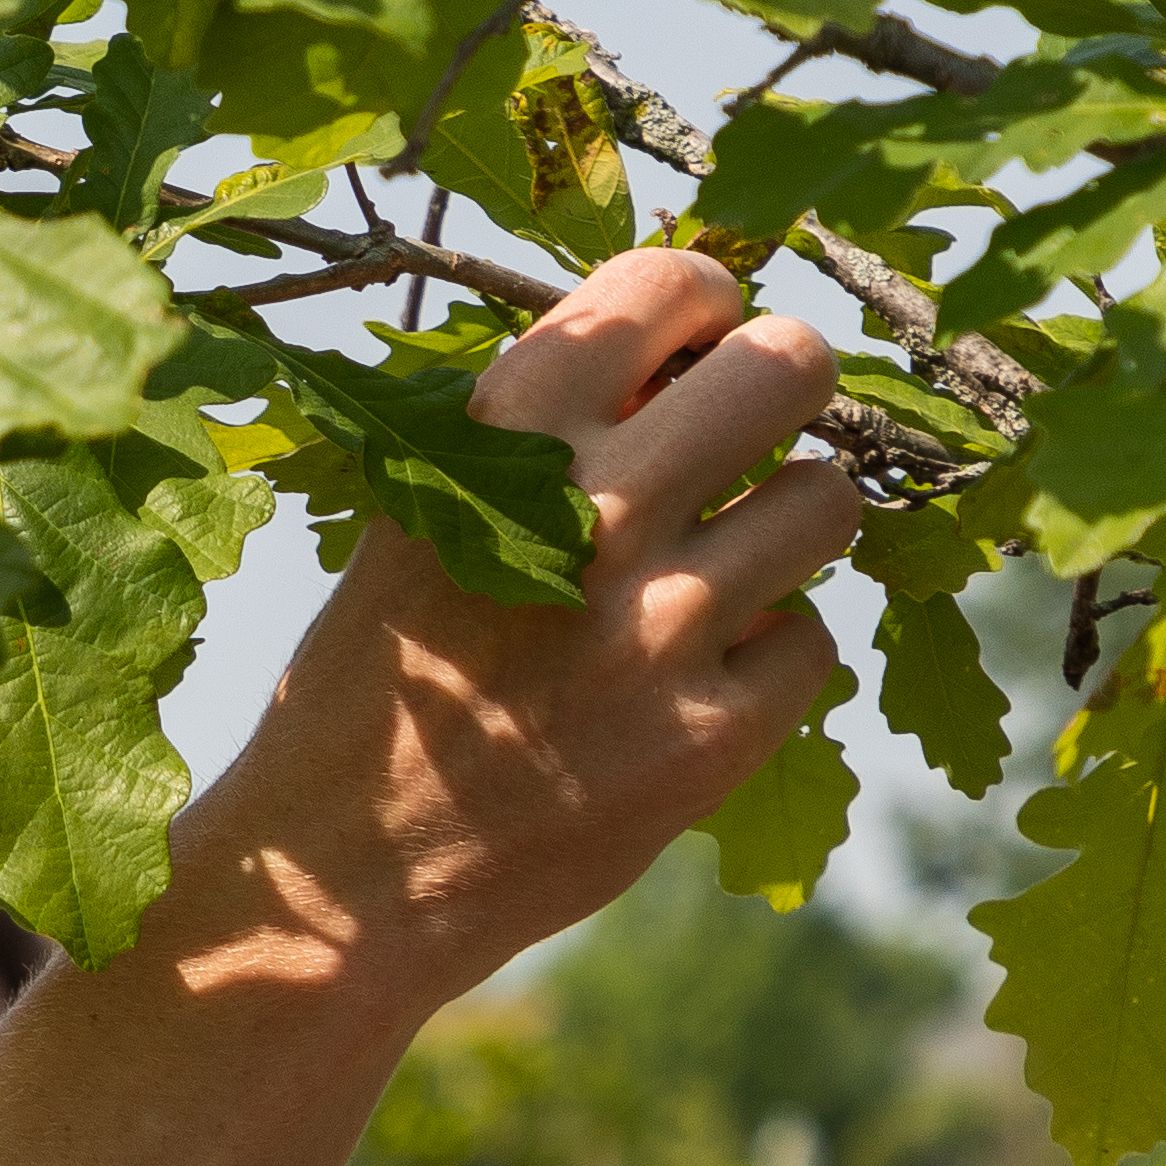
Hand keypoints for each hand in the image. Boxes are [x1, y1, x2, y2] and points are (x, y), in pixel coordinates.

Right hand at [173, 247, 862, 1005]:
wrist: (337, 880)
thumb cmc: (376, 684)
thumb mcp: (422, 518)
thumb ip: (543, 434)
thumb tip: (695, 354)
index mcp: (500, 435)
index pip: (669, 286)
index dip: (704, 308)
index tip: (695, 351)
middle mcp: (589, 512)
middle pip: (790, 365)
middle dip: (783, 389)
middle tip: (749, 439)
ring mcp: (659, 630)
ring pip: (827, 501)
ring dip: (785, 526)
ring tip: (722, 572)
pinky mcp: (710, 738)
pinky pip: (812, 641)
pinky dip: (764, 660)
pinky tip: (689, 686)